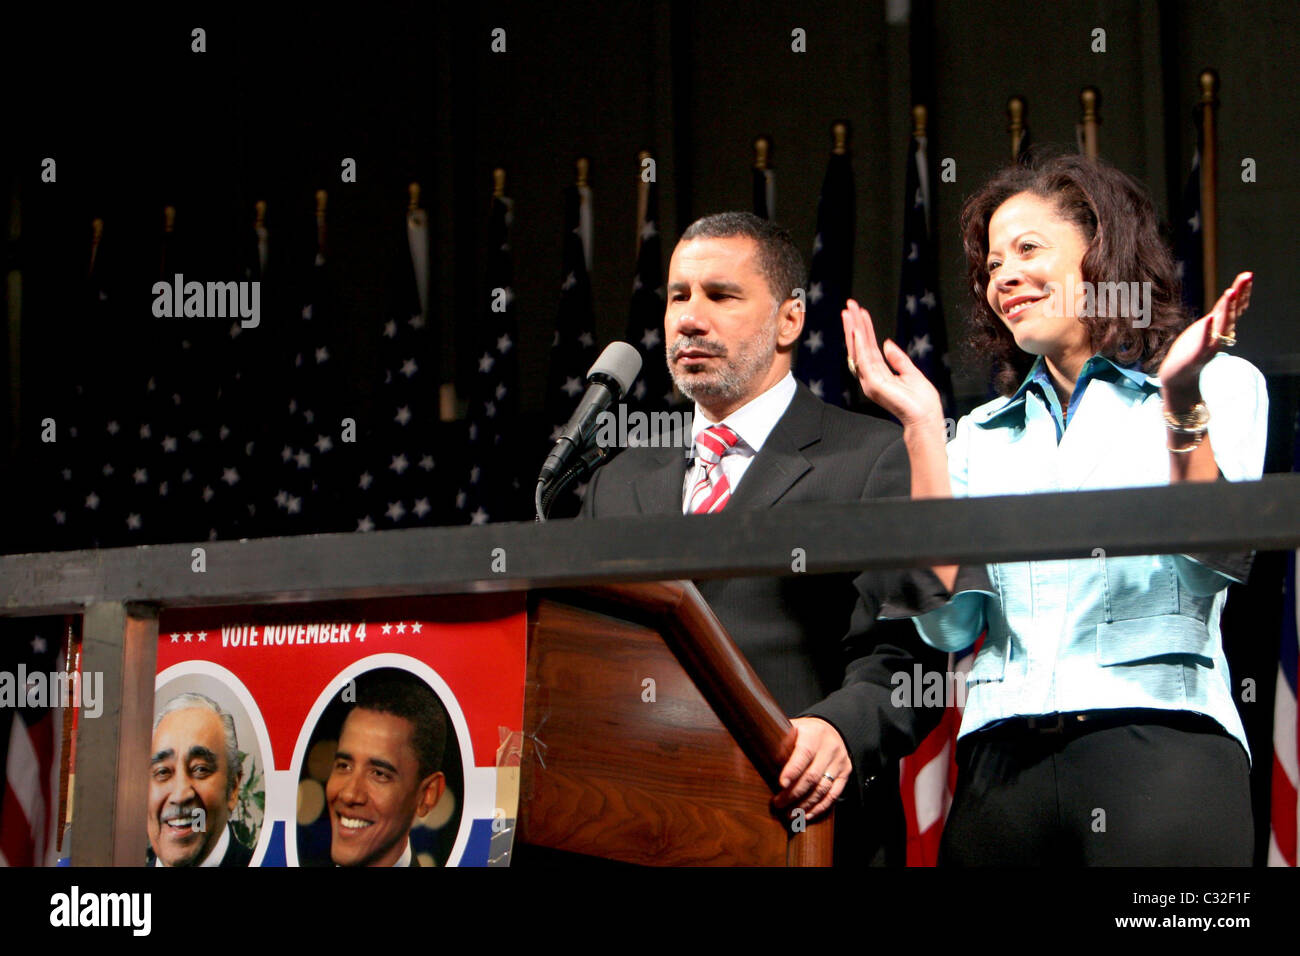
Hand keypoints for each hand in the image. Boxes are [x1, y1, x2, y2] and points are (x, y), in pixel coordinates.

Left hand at [772, 716, 850, 822]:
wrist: (831, 730)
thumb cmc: (804, 732)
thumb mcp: (792, 728)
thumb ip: (779, 739)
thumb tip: (756, 750)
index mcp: (813, 734)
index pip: (804, 754)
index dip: (792, 770)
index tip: (781, 784)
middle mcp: (829, 748)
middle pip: (812, 776)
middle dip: (793, 794)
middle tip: (778, 804)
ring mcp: (839, 761)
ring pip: (822, 789)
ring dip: (804, 805)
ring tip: (790, 814)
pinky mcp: (845, 773)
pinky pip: (833, 795)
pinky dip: (819, 807)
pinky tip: (807, 815)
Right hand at [842, 299, 944, 428]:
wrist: (926, 418)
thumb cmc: (922, 402)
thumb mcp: (911, 373)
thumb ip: (898, 359)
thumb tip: (887, 344)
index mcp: (879, 374)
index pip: (868, 348)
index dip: (864, 330)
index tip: (860, 313)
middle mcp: (870, 377)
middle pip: (859, 347)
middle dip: (854, 325)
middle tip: (849, 306)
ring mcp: (870, 381)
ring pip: (858, 350)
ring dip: (854, 330)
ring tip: (850, 312)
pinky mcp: (874, 384)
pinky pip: (864, 360)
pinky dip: (859, 345)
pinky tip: (857, 330)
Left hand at [1159, 271, 1251, 401]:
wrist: (1177, 378)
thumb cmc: (1190, 351)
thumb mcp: (1206, 327)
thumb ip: (1219, 314)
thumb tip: (1233, 294)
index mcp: (1219, 328)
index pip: (1233, 308)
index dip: (1241, 292)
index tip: (1247, 275)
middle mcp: (1218, 336)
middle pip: (1231, 313)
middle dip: (1238, 296)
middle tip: (1246, 278)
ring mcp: (1209, 346)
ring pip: (1221, 326)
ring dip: (1227, 309)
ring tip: (1230, 292)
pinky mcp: (1197, 357)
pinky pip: (1203, 342)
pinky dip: (1207, 331)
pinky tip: (1209, 319)